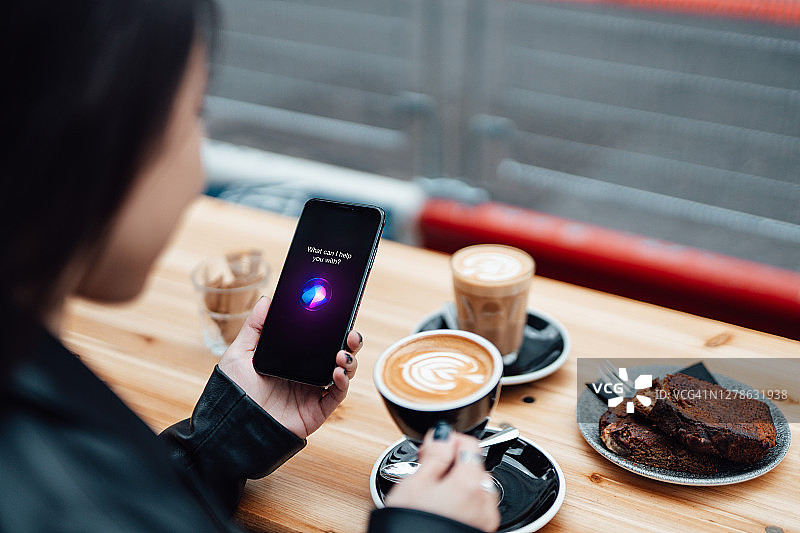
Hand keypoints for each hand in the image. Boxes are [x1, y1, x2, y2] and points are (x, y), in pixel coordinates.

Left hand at [217, 296, 362, 438]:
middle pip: (336, 352)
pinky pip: (337, 395)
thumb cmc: (233, 393)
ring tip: (342, 354)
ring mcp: (313, 391)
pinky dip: (343, 382)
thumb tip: (266, 300)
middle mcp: (305, 373)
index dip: (332, 326)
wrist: (233, 427)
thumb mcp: (239, 354)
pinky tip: (337, 372)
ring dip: (349, 360)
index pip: (318, 338)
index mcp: (291, 357)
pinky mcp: (317, 409)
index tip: (338, 313)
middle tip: (352, 332)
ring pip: (343, 371)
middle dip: (349, 341)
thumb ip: (254, 327)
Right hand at [385, 426, 500, 531]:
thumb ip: (435, 454)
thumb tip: (443, 434)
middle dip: (451, 463)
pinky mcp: (481, 530)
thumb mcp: (415, 484)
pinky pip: (474, 506)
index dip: (447, 440)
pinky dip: (461, 502)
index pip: (469, 443)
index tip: (431, 447)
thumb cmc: (414, 527)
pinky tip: (440, 508)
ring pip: (474, 486)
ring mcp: (485, 518)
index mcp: (469, 482)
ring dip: (456, 483)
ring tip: (431, 493)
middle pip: (474, 465)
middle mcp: (484, 499)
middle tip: (426, 470)